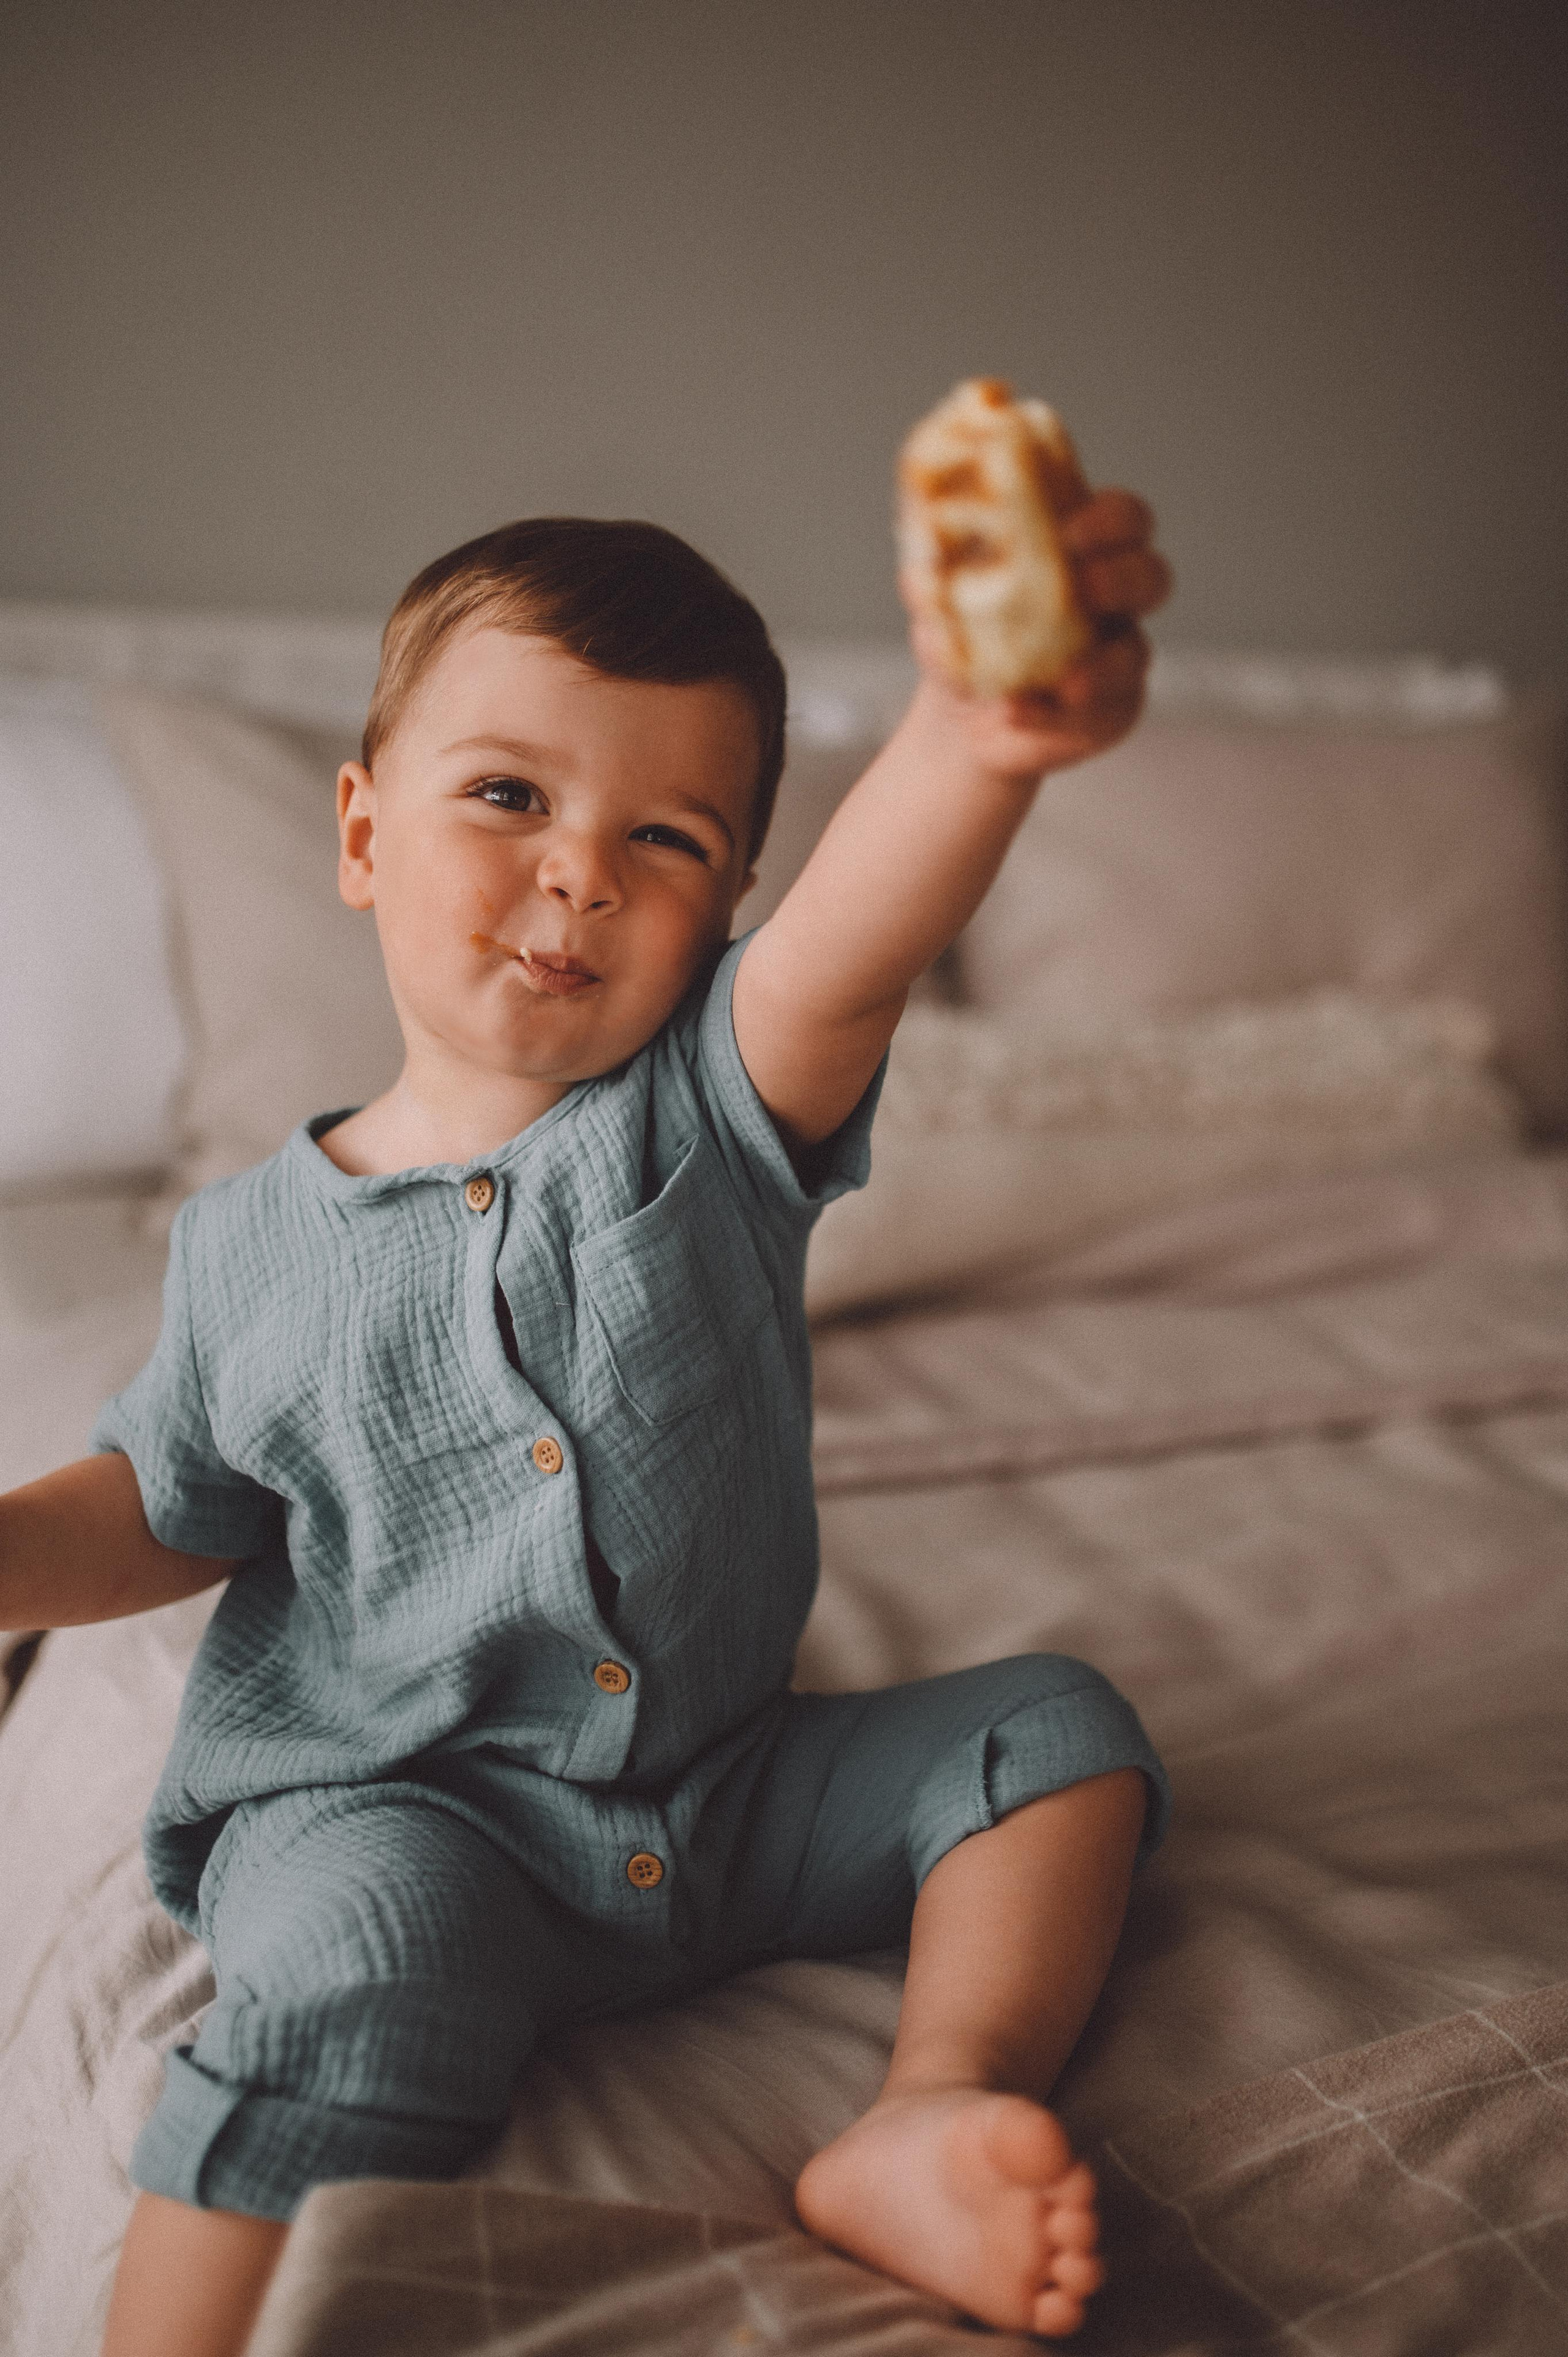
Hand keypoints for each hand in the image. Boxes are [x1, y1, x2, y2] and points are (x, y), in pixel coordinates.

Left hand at [909, 490, 1172, 782]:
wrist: (961, 707)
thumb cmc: (964, 631)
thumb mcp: (942, 594)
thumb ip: (937, 570)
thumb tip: (921, 563)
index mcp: (1083, 550)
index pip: (1124, 519)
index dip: (1111, 521)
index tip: (1073, 532)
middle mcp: (1114, 599)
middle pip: (1151, 576)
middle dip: (1123, 579)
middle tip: (1084, 589)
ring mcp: (1119, 656)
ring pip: (1134, 655)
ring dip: (1101, 667)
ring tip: (1065, 684)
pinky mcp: (1112, 710)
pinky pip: (1099, 715)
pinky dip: (1053, 717)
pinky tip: (1014, 713)